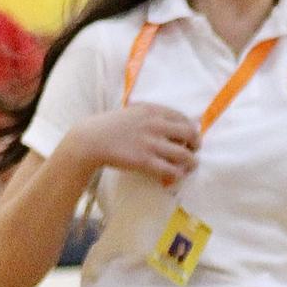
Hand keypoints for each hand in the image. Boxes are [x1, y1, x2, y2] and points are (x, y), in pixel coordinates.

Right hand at [68, 102, 200, 183]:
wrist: (90, 139)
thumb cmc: (111, 126)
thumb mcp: (134, 112)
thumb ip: (153, 116)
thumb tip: (173, 124)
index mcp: (154, 111)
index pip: (185, 119)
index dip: (191, 130)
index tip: (189, 137)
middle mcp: (156, 125)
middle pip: (191, 135)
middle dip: (195, 145)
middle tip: (192, 151)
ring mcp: (151, 144)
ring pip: (185, 155)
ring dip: (191, 163)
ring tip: (189, 166)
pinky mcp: (145, 161)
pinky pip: (171, 170)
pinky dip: (177, 175)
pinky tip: (175, 175)